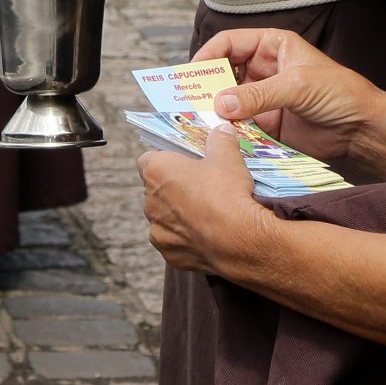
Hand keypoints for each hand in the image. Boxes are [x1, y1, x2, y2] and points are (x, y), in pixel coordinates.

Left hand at [140, 134, 269, 274]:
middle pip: (157, 189)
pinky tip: (208, 235)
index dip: (166, 159)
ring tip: (207, 213)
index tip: (185, 162)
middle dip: (175, 187)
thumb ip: (221, 140)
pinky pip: (175, 242)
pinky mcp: (169, 254)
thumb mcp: (228, 157)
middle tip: (202, 187)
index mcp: (156, 171)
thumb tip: (223, 130)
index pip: (148, 159)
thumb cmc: (226, 194)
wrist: (237, 240)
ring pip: (165, 217)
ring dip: (179, 215)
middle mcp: (149, 201)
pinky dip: (187, 239)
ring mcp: (157, 230)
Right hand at [193, 28, 385, 175]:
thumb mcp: (298, 86)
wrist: (363, 130)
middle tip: (187, 100)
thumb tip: (220, 104)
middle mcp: (263, 69)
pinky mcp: (266, 124)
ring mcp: (263, 98)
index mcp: (272, 46)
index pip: (229, 43)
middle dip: (206, 85)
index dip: (208, 56)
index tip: (192, 74)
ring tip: (197, 120)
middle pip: (223, 72)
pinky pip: (239, 124)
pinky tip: (216, 136)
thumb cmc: (339, 94)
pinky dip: (227, 129)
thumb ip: (259, 95)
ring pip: (228, 100)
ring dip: (214, 109)